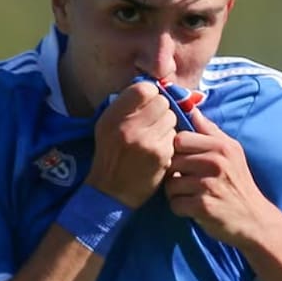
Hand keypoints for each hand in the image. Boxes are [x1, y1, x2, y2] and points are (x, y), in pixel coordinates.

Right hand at [87, 82, 176, 207]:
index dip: (150, 95)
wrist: (110, 192)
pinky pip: (174, 137)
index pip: (144, 89)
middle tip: (153, 124)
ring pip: (171, 118)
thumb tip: (152, 88)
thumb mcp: (107, 127)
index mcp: (113, 116)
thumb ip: (125, 106)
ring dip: (167, 126)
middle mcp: (128, 126)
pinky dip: (169, 142)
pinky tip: (158, 152)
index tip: (148, 105)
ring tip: (154, 138)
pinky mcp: (160, 155)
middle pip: (161, 102)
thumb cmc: (110, 156)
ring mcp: (146, 141)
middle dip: (161, 111)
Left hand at [164, 108, 270, 246]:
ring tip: (190, 195)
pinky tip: (192, 209)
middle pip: (172, 160)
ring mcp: (210, 185)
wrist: (254, 219)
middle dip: (173, 173)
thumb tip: (191, 105)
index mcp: (221, 146)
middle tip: (186, 181)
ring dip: (176, 193)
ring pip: (170, 184)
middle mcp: (216, 162)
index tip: (183, 161)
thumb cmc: (238, 183)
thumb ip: (209, 130)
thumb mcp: (231, 151)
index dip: (176, 151)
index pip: (180, 138)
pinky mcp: (204, 207)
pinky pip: (175, 204)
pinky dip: (180, 209)